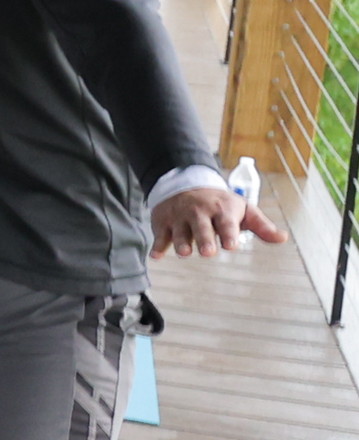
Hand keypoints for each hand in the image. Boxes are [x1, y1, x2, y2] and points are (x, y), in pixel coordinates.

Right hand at [153, 185, 282, 257]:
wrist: (185, 184)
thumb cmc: (220, 204)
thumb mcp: (243, 210)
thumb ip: (262, 226)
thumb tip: (283, 238)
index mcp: (221, 210)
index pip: (226, 222)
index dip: (229, 234)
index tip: (231, 245)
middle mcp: (199, 212)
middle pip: (202, 227)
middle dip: (204, 239)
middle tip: (208, 252)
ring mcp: (179, 217)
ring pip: (180, 231)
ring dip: (182, 242)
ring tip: (185, 253)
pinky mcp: (163, 221)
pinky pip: (160, 235)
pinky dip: (157, 245)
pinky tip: (156, 256)